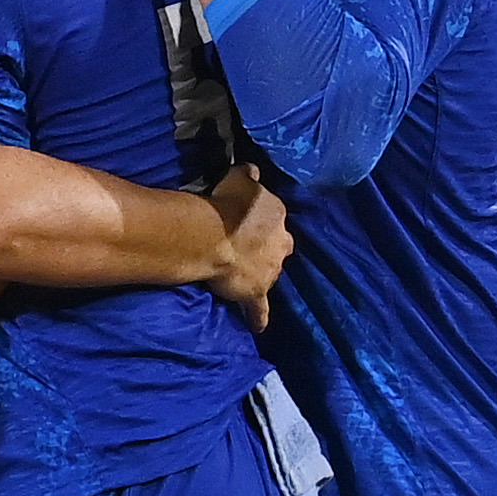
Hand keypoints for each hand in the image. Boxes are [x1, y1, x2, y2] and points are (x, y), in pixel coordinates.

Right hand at [206, 162, 289, 329]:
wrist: (214, 238)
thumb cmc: (225, 205)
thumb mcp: (238, 179)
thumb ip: (248, 176)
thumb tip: (253, 170)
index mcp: (278, 215)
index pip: (275, 217)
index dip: (263, 221)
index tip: (250, 222)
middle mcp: (281, 243)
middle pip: (280, 247)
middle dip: (269, 248)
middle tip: (250, 249)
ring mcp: (271, 271)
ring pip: (271, 273)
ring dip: (261, 273)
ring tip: (245, 275)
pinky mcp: (256, 292)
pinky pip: (259, 307)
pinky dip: (259, 316)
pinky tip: (258, 325)